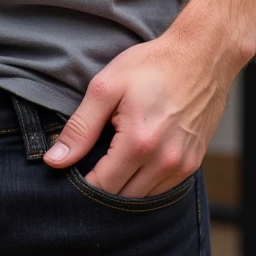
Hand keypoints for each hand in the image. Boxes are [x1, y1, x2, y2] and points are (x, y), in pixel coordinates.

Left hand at [43, 27, 233, 195]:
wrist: (200, 55)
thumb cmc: (152, 66)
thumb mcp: (107, 87)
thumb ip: (80, 127)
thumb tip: (55, 161)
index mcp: (139, 143)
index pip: (102, 188)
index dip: (83, 183)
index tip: (74, 170)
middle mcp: (165, 162)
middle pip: (123, 199)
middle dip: (103, 187)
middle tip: (92, 162)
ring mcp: (183, 166)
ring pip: (144, 199)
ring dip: (125, 186)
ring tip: (114, 159)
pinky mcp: (193, 163)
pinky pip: (163, 189)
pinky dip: (146, 182)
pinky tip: (136, 159)